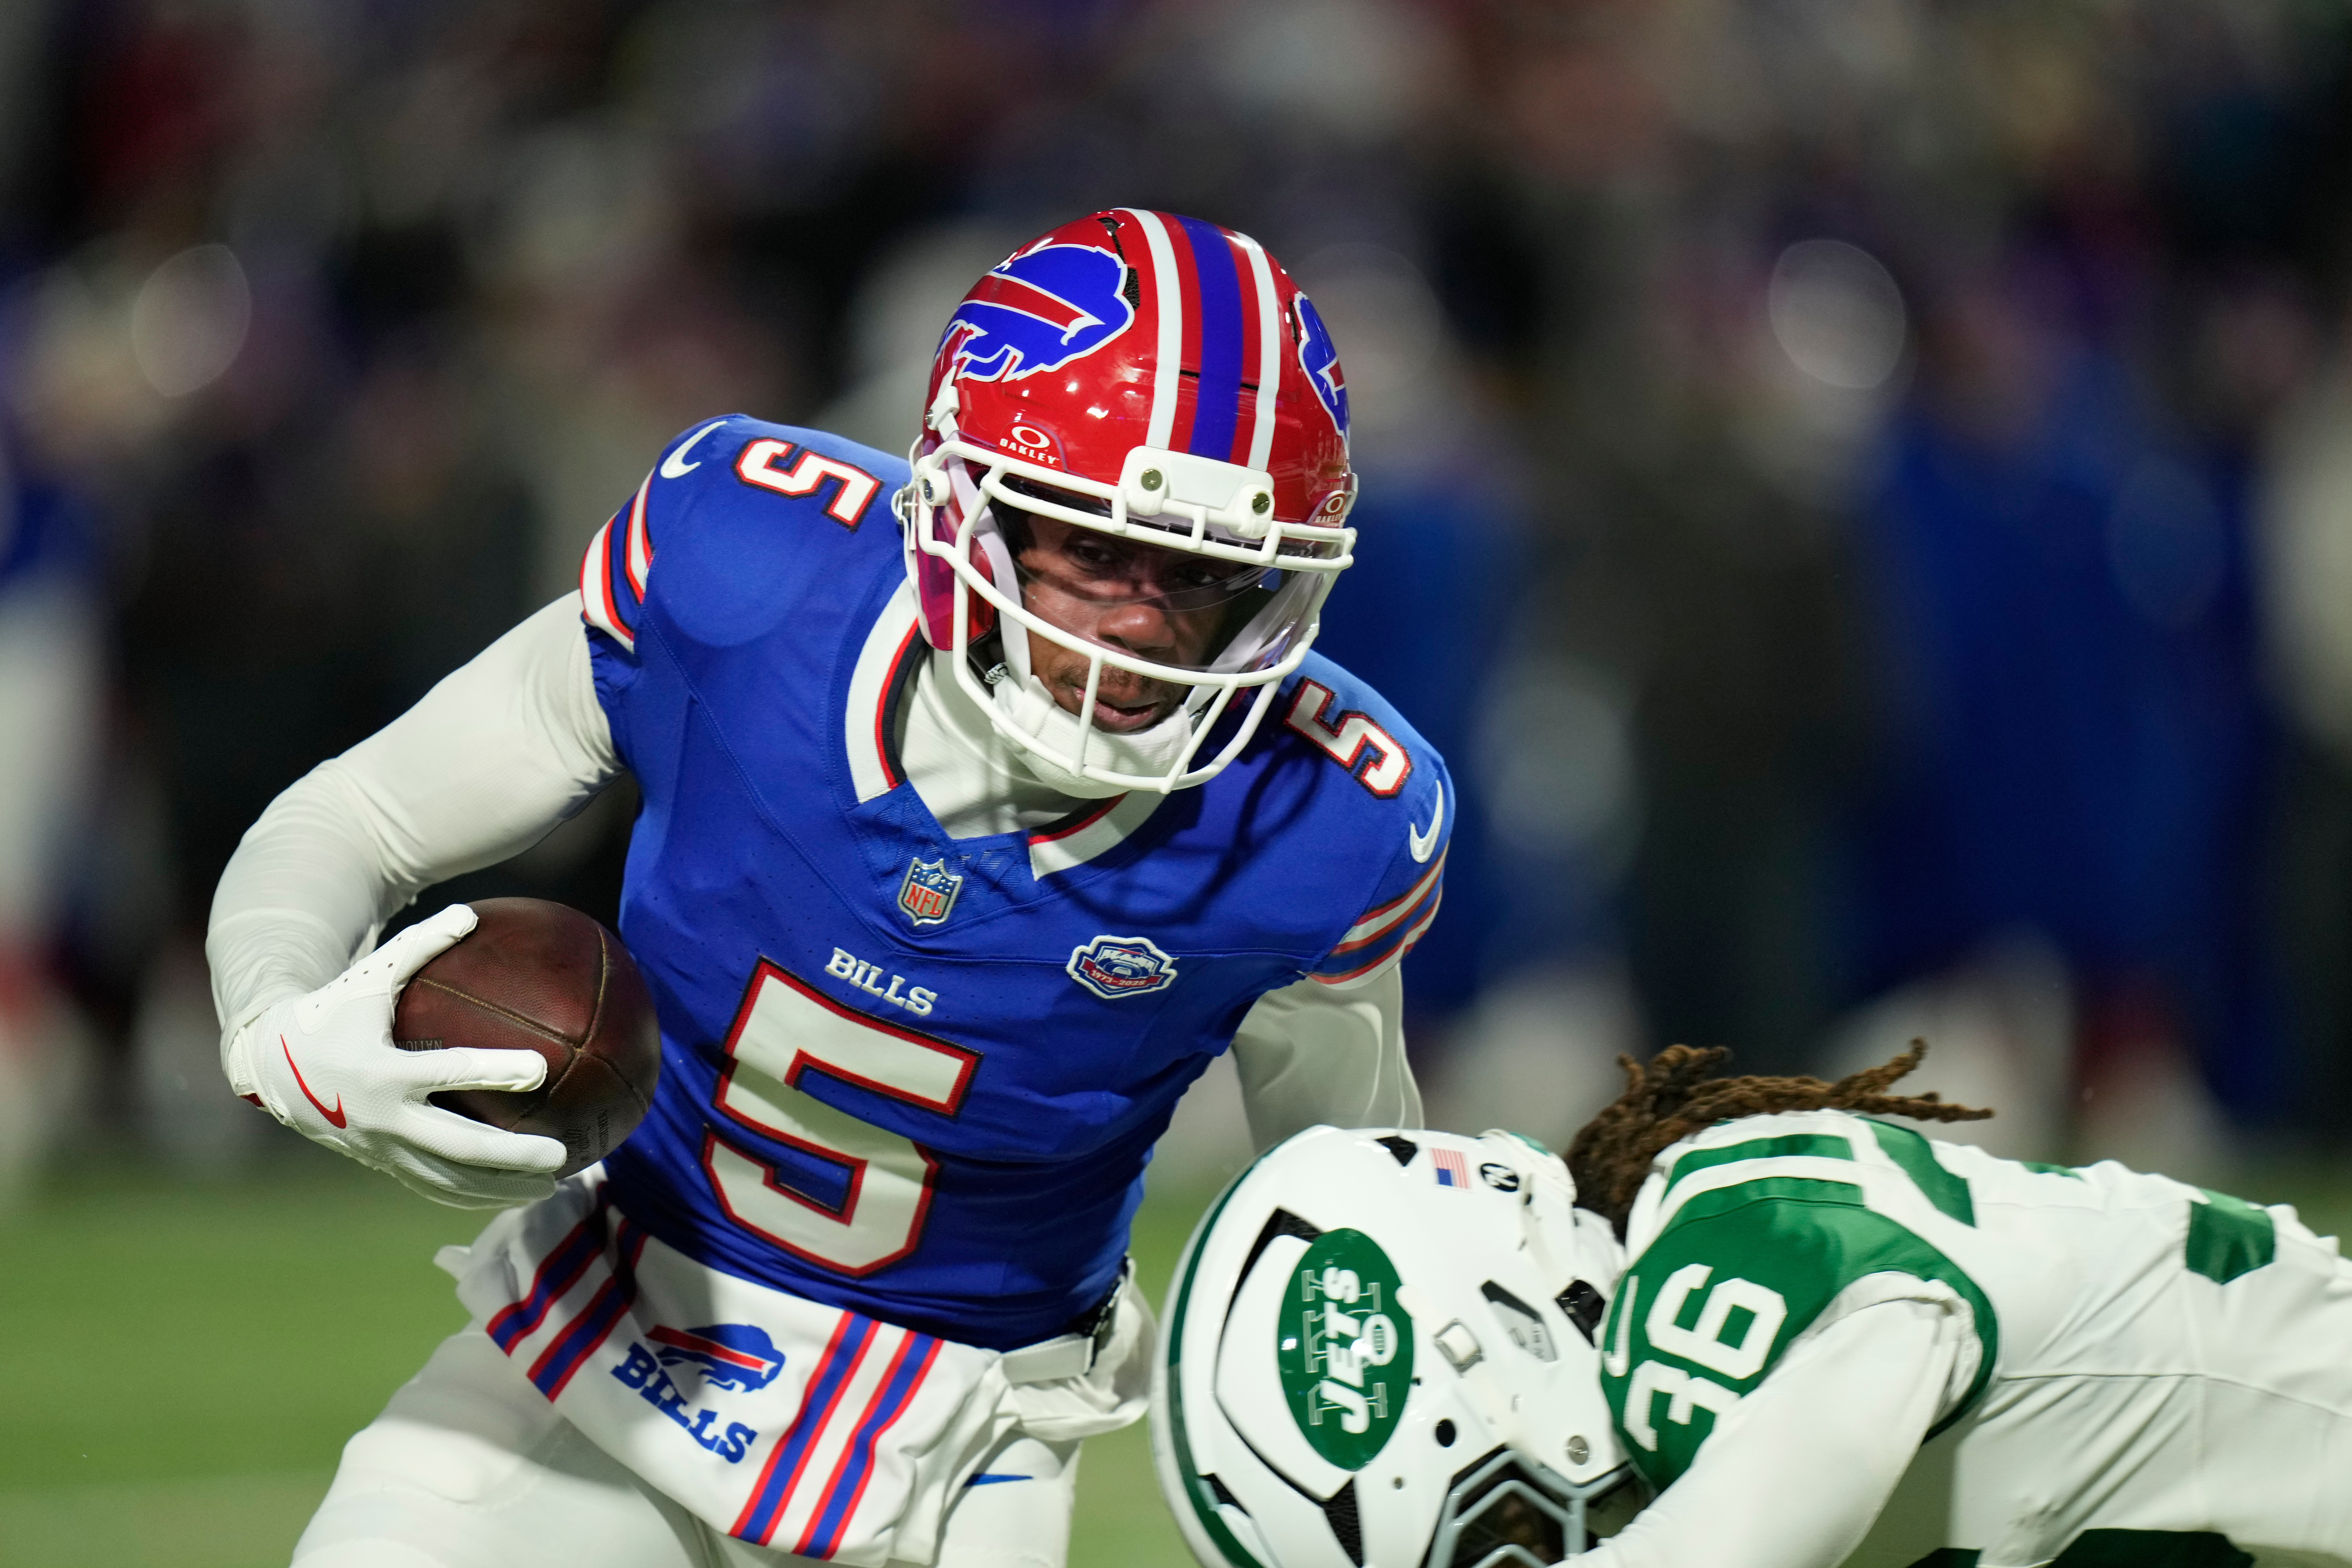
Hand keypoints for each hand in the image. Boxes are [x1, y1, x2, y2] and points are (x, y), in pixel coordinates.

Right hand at [224, 904, 568, 1207]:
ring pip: (449, 1179)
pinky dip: (472, 1194)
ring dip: (500, 1187)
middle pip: (457, 1145)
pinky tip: (512, 1193)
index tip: (542, 1069)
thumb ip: (419, 946)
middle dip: (510, 1156)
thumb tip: (470, 913)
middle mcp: (382, 1117)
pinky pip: (432, 1186)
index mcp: (381, 1069)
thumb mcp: (369, 976)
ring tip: (551, 1186)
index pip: (449, 1071)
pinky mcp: (380, 1163)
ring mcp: (380, 1147)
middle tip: (560, 1155)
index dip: (495, 1070)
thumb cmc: (332, 1012)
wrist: (273, 1066)